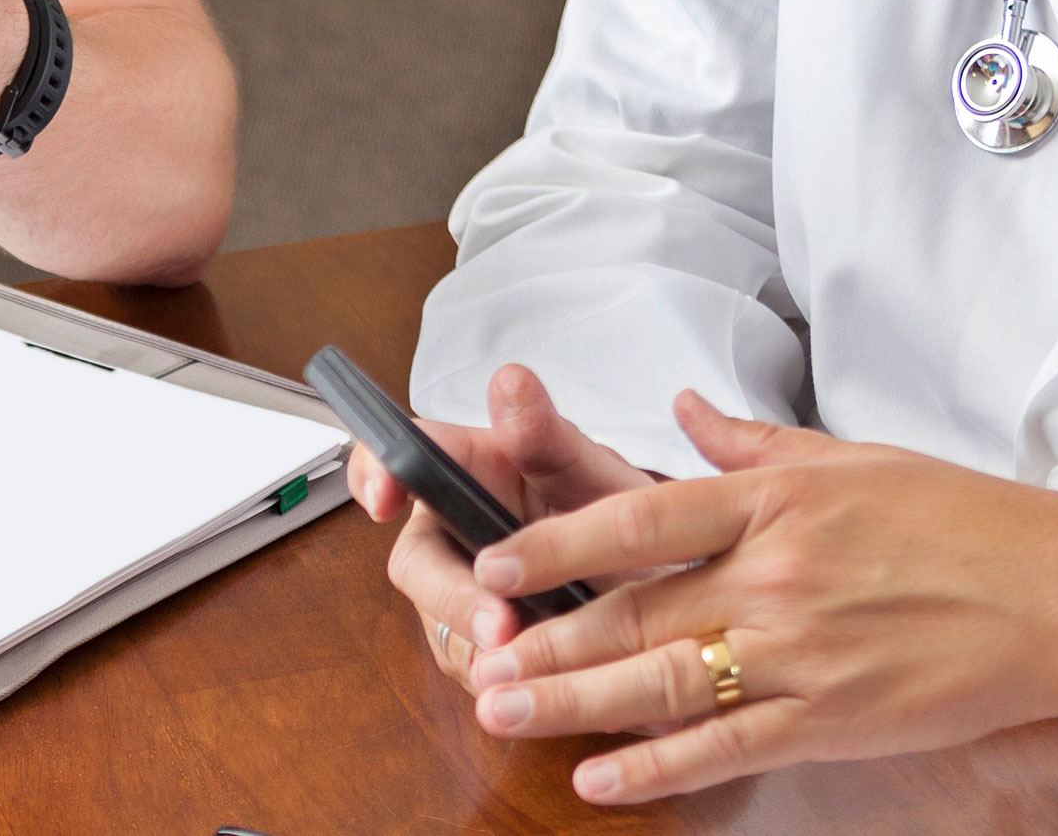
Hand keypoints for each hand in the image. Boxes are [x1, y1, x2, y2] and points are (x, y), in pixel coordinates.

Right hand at [352, 364, 661, 683]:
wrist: (683, 601)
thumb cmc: (637, 526)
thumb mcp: (601, 477)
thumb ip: (548, 435)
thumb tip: (509, 381)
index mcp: (475, 471)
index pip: (400, 455)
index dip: (375, 471)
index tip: (384, 497)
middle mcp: (459, 530)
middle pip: (415, 561)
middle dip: (451, 597)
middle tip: (500, 624)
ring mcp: (466, 591)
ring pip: (441, 622)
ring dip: (482, 644)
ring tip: (543, 659)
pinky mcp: (483, 645)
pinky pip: (472, 666)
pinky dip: (505, 677)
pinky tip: (547, 677)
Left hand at [455, 390, 1057, 805]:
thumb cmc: (970, 523)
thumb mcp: (857, 458)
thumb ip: (753, 443)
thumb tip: (684, 405)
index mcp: (778, 503)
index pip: (639, 516)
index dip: (558, 541)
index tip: (498, 557)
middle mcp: (778, 575)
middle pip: (633, 609)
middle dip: (543, 635)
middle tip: (475, 654)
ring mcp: (802, 652)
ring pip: (662, 681)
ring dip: (573, 699)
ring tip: (503, 708)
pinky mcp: (831, 717)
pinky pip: (725, 745)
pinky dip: (656, 765)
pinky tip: (598, 777)